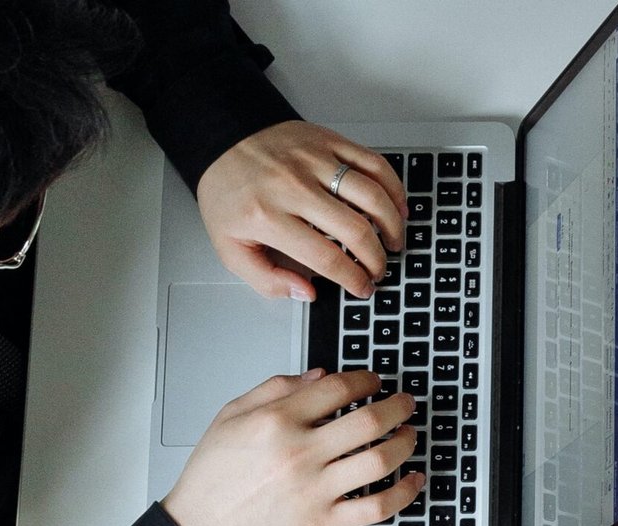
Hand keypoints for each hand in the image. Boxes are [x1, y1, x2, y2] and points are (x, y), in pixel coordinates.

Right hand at [162, 369, 421, 525]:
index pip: (338, 389)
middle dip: (398, 406)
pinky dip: (404, 491)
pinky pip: (377, 506)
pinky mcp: (324, 523)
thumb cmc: (212, 477)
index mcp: (276, 422)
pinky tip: (414, 478)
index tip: (375, 381)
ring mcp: (315, 490)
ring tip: (411, 433)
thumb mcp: (231, 416)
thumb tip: (321, 375)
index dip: (366, 380)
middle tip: (406, 402)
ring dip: (406, 442)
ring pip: (381, 460)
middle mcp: (299, 454)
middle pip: (369, 421)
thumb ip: (275, 388)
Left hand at [196, 121, 407, 301]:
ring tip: (393, 241)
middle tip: (379, 270)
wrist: (221, 140)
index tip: (363, 288)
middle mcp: (294, 187)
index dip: (353, 279)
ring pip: (372, 195)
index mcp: (268, 216)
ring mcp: (314, 161)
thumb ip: (265, 279)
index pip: (325, 257)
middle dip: (376, 259)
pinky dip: (393, 187)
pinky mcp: (328, 141)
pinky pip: (373, 164)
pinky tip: (396, 205)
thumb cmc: (229, 193)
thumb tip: (307, 292)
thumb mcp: (229, 247)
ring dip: (391, 225)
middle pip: (355, 230)